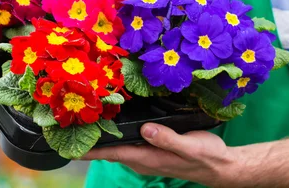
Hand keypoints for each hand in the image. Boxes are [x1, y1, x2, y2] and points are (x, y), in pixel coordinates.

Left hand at [82, 123, 236, 186]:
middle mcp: (143, 158)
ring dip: (103, 136)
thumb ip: (166, 139)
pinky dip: (118, 134)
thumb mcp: (188, 146)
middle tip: (69, 123)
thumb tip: (145, 130)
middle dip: (91, 139)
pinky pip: (129, 142)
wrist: (219, 166)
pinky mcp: (153, 149)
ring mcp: (147, 155)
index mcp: (147, 157)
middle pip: (110, 150)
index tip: (69, 146)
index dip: (91, 149)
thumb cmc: (205, 156)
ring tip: (84, 121)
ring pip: (119, 146)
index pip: (112, 153)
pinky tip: (114, 123)